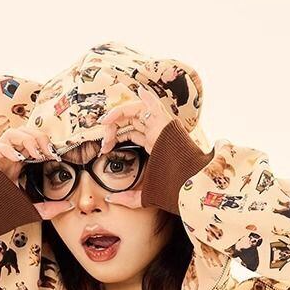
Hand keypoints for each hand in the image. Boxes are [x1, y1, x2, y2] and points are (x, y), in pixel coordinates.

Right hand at [0, 125, 74, 221]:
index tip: (56, 156)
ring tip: (35, 154)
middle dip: (40, 138)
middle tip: (49, 152)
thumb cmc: (3, 209)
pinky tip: (18, 159)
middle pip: (26, 132)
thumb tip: (68, 205)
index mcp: (20, 161)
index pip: (34, 142)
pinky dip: (9, 149)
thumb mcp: (31, 209)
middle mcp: (10, 155)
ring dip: (27, 140)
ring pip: (13, 133)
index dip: (46, 144)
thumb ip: (49, 208)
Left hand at [95, 84, 173, 208]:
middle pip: (130, 121)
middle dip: (112, 128)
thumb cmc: (169, 190)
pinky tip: (140, 91)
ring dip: (118, 115)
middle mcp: (156, 133)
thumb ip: (127, 198)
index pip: (131, 132)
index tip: (103, 148)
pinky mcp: (165, 123)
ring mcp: (161, 127)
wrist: (185, 186)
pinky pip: (154, 105)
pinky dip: (147, 97)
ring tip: (106, 123)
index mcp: (153, 144)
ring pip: (136, 112)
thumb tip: (110, 198)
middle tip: (103, 143)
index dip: (115, 136)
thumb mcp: (143, 195)